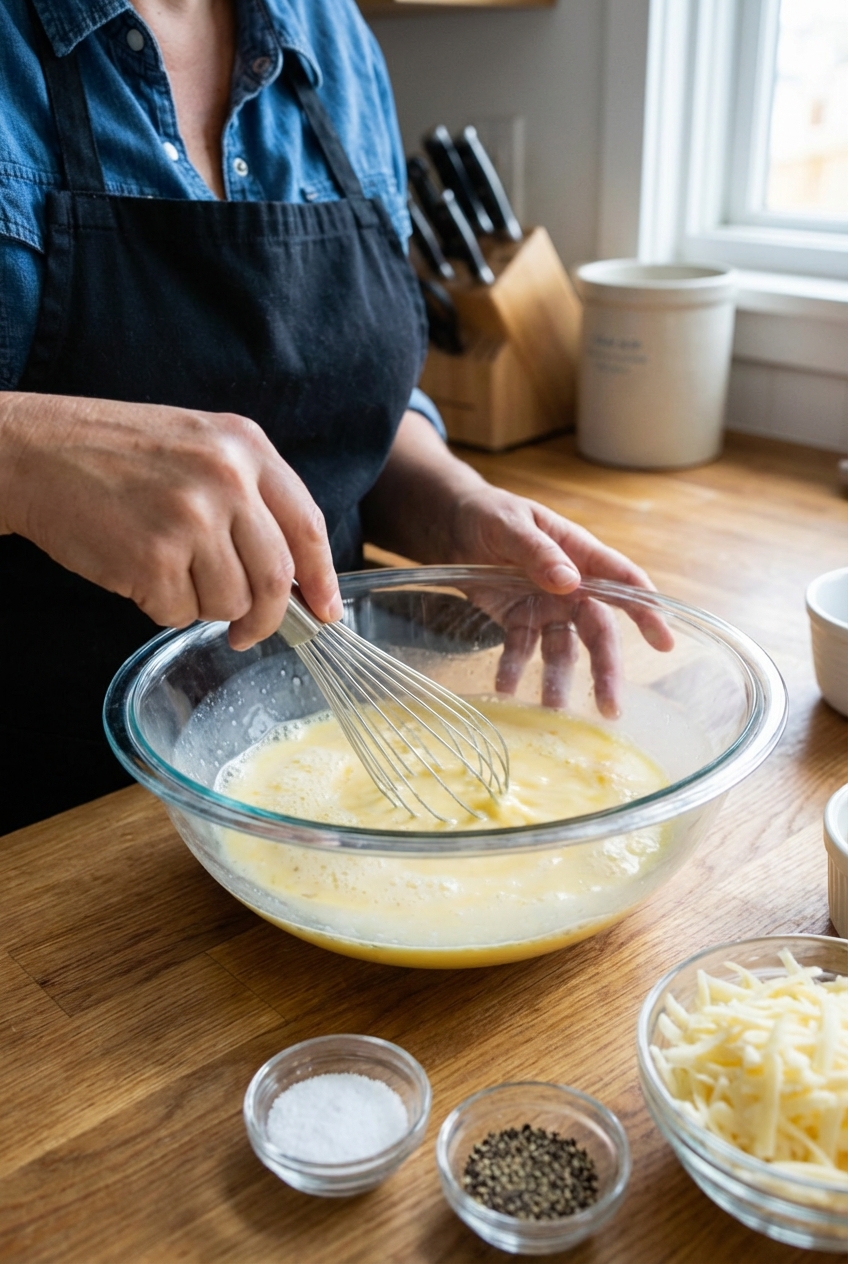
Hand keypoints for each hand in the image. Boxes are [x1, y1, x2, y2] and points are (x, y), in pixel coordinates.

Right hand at [0, 392, 341, 648]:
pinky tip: (138, 574)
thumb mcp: (199, 445)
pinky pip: (180, 613)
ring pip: (231, 602)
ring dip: (204, 608)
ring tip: (170, 575)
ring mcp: (191, 518)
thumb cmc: (115, 454)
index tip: (326, 612)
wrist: (34, 451)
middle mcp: (227, 479)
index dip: (322, 579)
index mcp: (246, 447)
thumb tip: (295, 574)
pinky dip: (162, 608)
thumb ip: (249, 496)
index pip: (307, 526)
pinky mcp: (153, 556)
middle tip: (245, 632)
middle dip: (267, 619)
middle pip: (277, 578)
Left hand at [448, 484, 673, 714]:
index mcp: (579, 554)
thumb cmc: (489, 513)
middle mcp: (570, 586)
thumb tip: (569, 580)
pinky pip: (521, 649)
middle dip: (606, 669)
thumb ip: (537, 552)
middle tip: (612, 707)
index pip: (622, 582)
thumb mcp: (510, 525)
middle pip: (597, 631)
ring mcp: (546, 606)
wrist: (450, 524)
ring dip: (559, 679)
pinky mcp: (518, 620)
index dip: (646, 610)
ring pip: (563, 649)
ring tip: (552, 710)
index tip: (664, 641)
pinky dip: (514, 669)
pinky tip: (505, 688)